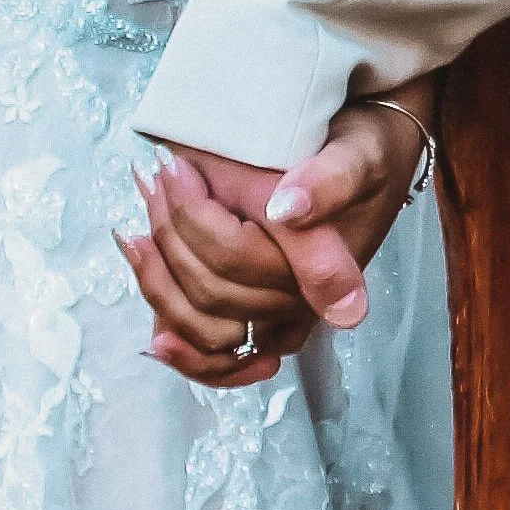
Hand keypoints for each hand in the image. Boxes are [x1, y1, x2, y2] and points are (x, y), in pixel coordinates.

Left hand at [125, 76, 434, 386]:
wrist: (373, 158)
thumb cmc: (366, 154)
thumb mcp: (358, 153)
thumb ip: (330, 181)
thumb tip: (286, 210)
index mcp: (320, 269)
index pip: (232, 257)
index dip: (192, 215)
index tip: (175, 165)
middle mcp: (300, 305)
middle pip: (208, 290)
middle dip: (169, 231)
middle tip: (156, 176)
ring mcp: (279, 318)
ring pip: (200, 328)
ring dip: (158, 282)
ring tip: (135, 230)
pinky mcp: (260, 319)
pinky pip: (213, 356)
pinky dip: (180, 348)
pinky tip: (154, 331)